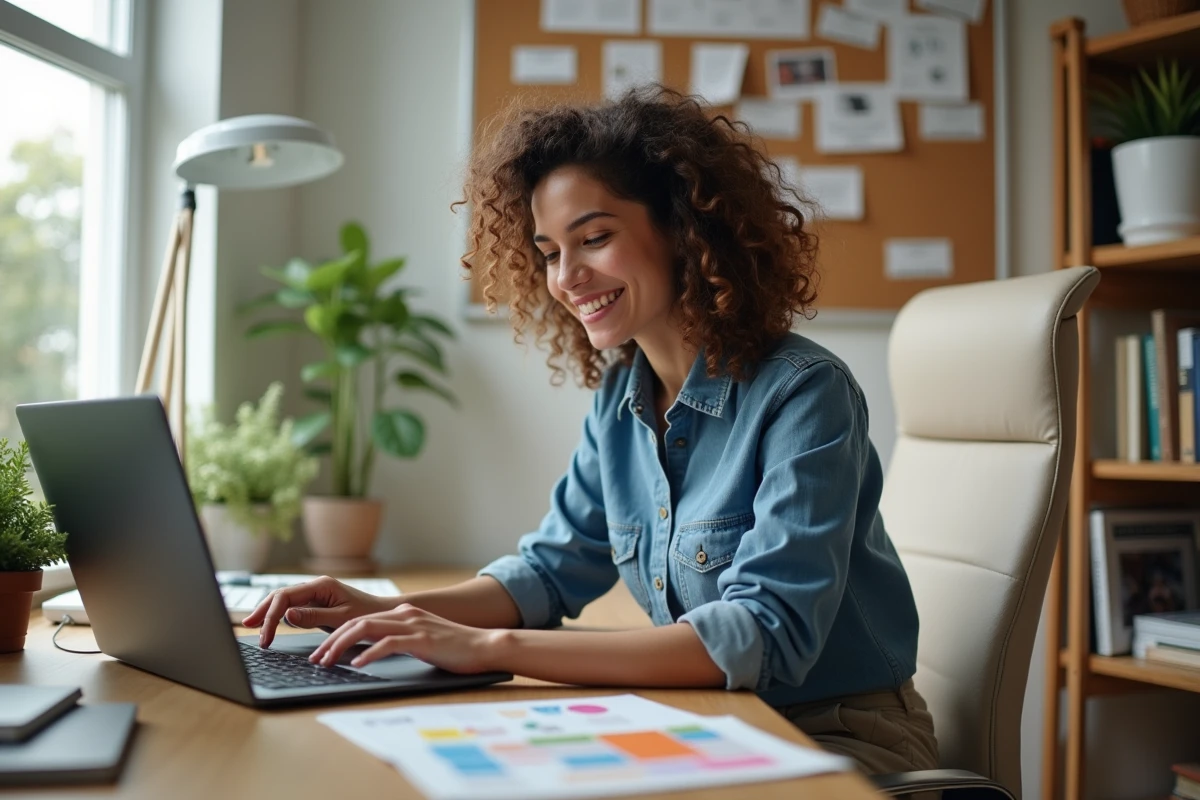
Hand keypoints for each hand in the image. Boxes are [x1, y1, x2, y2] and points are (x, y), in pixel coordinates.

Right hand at [240, 576, 394, 647]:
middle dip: (263, 610)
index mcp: (321, 585)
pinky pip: (292, 606)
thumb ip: (314, 617)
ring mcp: (314, 593)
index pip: (285, 597)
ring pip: (283, 600)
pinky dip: (279, 615)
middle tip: (247, 627)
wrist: (383, 613)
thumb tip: (287, 615)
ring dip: (268, 612)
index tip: (265, 636)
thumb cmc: (367, 614)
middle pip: (280, 595)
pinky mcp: (315, 602)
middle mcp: (315, 586)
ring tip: (252, 625)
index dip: (271, 616)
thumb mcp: (342, 619)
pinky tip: (268, 623)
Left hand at [309, 603, 500, 673]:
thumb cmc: (455, 648)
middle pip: (357, 622)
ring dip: (342, 646)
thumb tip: (374, 653)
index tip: (322, 652)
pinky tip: (358, 665)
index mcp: (403, 614)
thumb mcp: (422, 640)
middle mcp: (405, 614)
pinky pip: (388, 644)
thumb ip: (400, 640)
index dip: (337, 635)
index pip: (361, 620)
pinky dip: (370, 654)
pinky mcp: (422, 639)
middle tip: (317, 659)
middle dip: (332, 641)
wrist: (484, 646)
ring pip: (367, 629)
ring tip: (328, 662)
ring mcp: (413, 625)